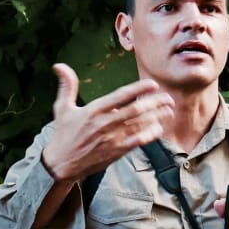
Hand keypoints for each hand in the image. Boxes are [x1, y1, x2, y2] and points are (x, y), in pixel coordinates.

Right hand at [40, 63, 175, 181]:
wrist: (62, 163)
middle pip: (135, 110)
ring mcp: (112, 138)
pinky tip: (159, 128)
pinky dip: (149, 135)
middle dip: (155, 103)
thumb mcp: (62, 108)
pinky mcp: (116, 152)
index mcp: (94, 110)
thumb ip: (67, 86)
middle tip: (169, 97)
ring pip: (139, 125)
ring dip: (156, 117)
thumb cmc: (64, 134)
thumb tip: (59, 66)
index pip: (120, 96)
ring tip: (169, 110)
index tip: (153, 84)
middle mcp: (104, 123)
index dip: (138, 89)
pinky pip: (137, 141)